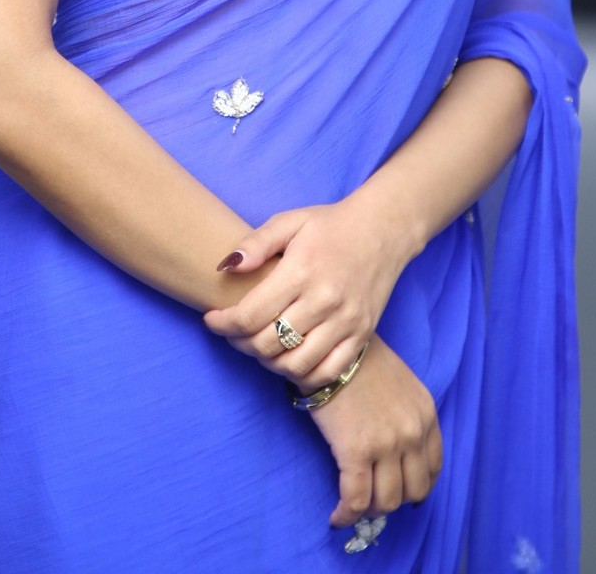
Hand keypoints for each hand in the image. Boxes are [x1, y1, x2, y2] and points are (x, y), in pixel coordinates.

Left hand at [203, 199, 411, 389]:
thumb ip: (257, 243)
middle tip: (233, 332)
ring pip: (295, 364)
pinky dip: (302, 374)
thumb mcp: (290, 221)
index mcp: (302, 270)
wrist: (383, 230)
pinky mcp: (362, 335)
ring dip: (268, 362)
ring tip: (259, 345)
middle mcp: (325, 300)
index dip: (223, 324)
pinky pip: (326, 372)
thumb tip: (226, 267)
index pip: (250, 314)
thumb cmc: (330, 225)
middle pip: (268, 344)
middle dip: (240, 343)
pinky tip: (289, 358)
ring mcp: (346, 322)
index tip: (211, 319)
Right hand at [307, 334, 442, 526]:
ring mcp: (386, 445)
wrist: (332, 348)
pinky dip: (346, 515)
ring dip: (369, 509)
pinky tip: (336, 517)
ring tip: (354, 505)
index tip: (403, 491)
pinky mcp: (356, 452)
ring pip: (386, 501)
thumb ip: (408, 415)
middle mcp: (412, 433)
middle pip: (413, 491)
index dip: (418, 487)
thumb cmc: (361, 360)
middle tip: (374, 497)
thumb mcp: (402, 383)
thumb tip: (397, 451)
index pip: (433, 467)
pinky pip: (355, 500)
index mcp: (426, 414)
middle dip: (394, 500)